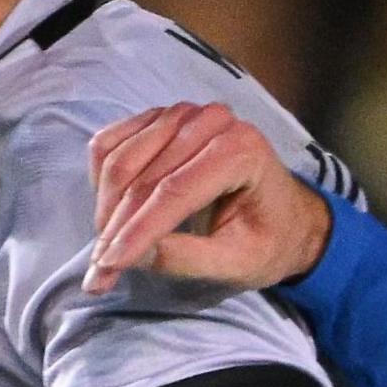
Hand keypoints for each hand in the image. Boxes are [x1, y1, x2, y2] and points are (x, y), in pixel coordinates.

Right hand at [85, 101, 329, 293]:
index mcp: (241, 151)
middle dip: (115, 228)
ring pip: (119, 159)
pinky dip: (102, 182)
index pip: (174, 192)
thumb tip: (130, 256)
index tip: (108, 266)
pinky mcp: (160, 119)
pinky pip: (111, 144)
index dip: (137, 231)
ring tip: (106, 252)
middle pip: (142, 176)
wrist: (286, 216)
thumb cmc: (270, 241)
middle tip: (100, 272)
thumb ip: (188, 259)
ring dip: (105, 208)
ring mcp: (183, 115)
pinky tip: (110, 214)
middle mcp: (211, 122)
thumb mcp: (240, 263)